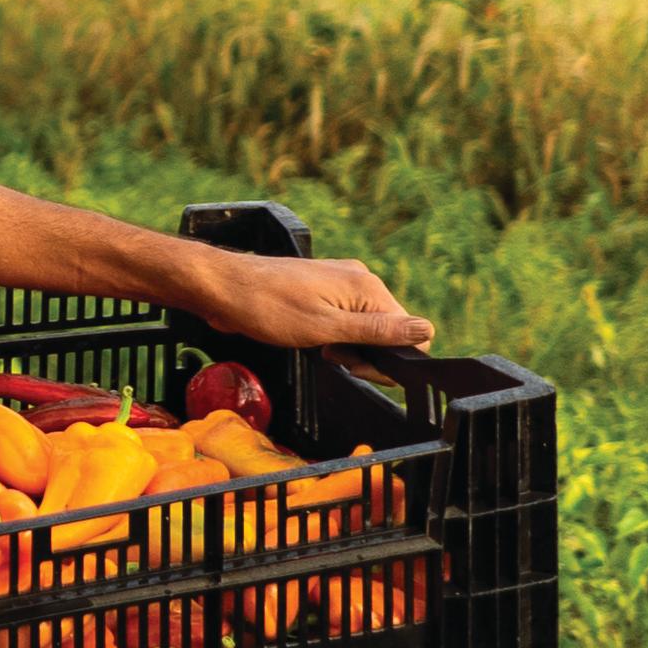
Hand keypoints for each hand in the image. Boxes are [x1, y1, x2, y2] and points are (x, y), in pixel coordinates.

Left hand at [190, 250, 433, 352]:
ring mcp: (340, 283)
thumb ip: (377, 332)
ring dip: (348, 346)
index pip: (412, 331)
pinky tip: (313, 339)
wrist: (223, 287)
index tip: (355, 366)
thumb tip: (425, 330)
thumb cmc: (267, 307)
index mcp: (368, 287)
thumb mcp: (326, 328)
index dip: (389, 358)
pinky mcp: (322, 290)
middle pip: (390, 330)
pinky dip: (334, 336)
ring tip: (318, 346)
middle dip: (366, 353)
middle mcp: (360, 280)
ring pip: (366, 327)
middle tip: (331, 356)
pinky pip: (345, 319)